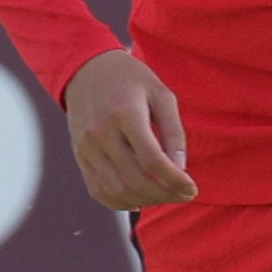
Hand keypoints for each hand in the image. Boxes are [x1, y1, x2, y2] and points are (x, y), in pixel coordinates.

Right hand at [63, 50, 197, 209]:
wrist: (86, 68)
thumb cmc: (130, 79)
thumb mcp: (161, 95)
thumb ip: (174, 132)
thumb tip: (180, 169)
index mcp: (125, 115)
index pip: (152, 161)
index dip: (175, 181)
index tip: (192, 189)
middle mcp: (101, 134)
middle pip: (135, 180)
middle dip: (164, 195)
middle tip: (183, 194)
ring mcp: (86, 147)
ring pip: (116, 190)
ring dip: (145, 200)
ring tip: (165, 195)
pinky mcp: (79, 156)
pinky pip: (97, 190)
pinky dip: (120, 202)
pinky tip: (139, 200)